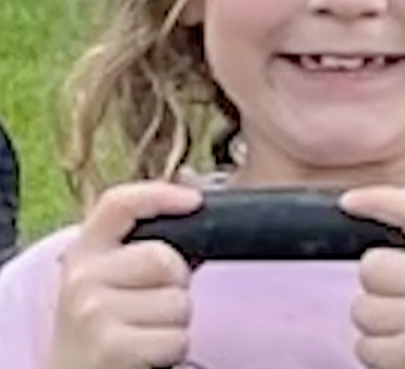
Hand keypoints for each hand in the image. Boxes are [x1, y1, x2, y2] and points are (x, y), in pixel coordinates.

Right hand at [47, 183, 197, 368]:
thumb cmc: (105, 322)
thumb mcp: (113, 276)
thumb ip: (149, 235)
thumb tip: (192, 180)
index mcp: (85, 253)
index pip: (118, 204)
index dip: (160, 195)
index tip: (194, 201)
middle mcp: (82, 278)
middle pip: (167, 261)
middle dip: (175, 285)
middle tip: (149, 305)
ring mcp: (92, 312)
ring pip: (179, 304)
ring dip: (175, 323)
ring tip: (144, 330)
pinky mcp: (110, 347)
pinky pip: (178, 339)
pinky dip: (172, 350)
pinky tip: (145, 352)